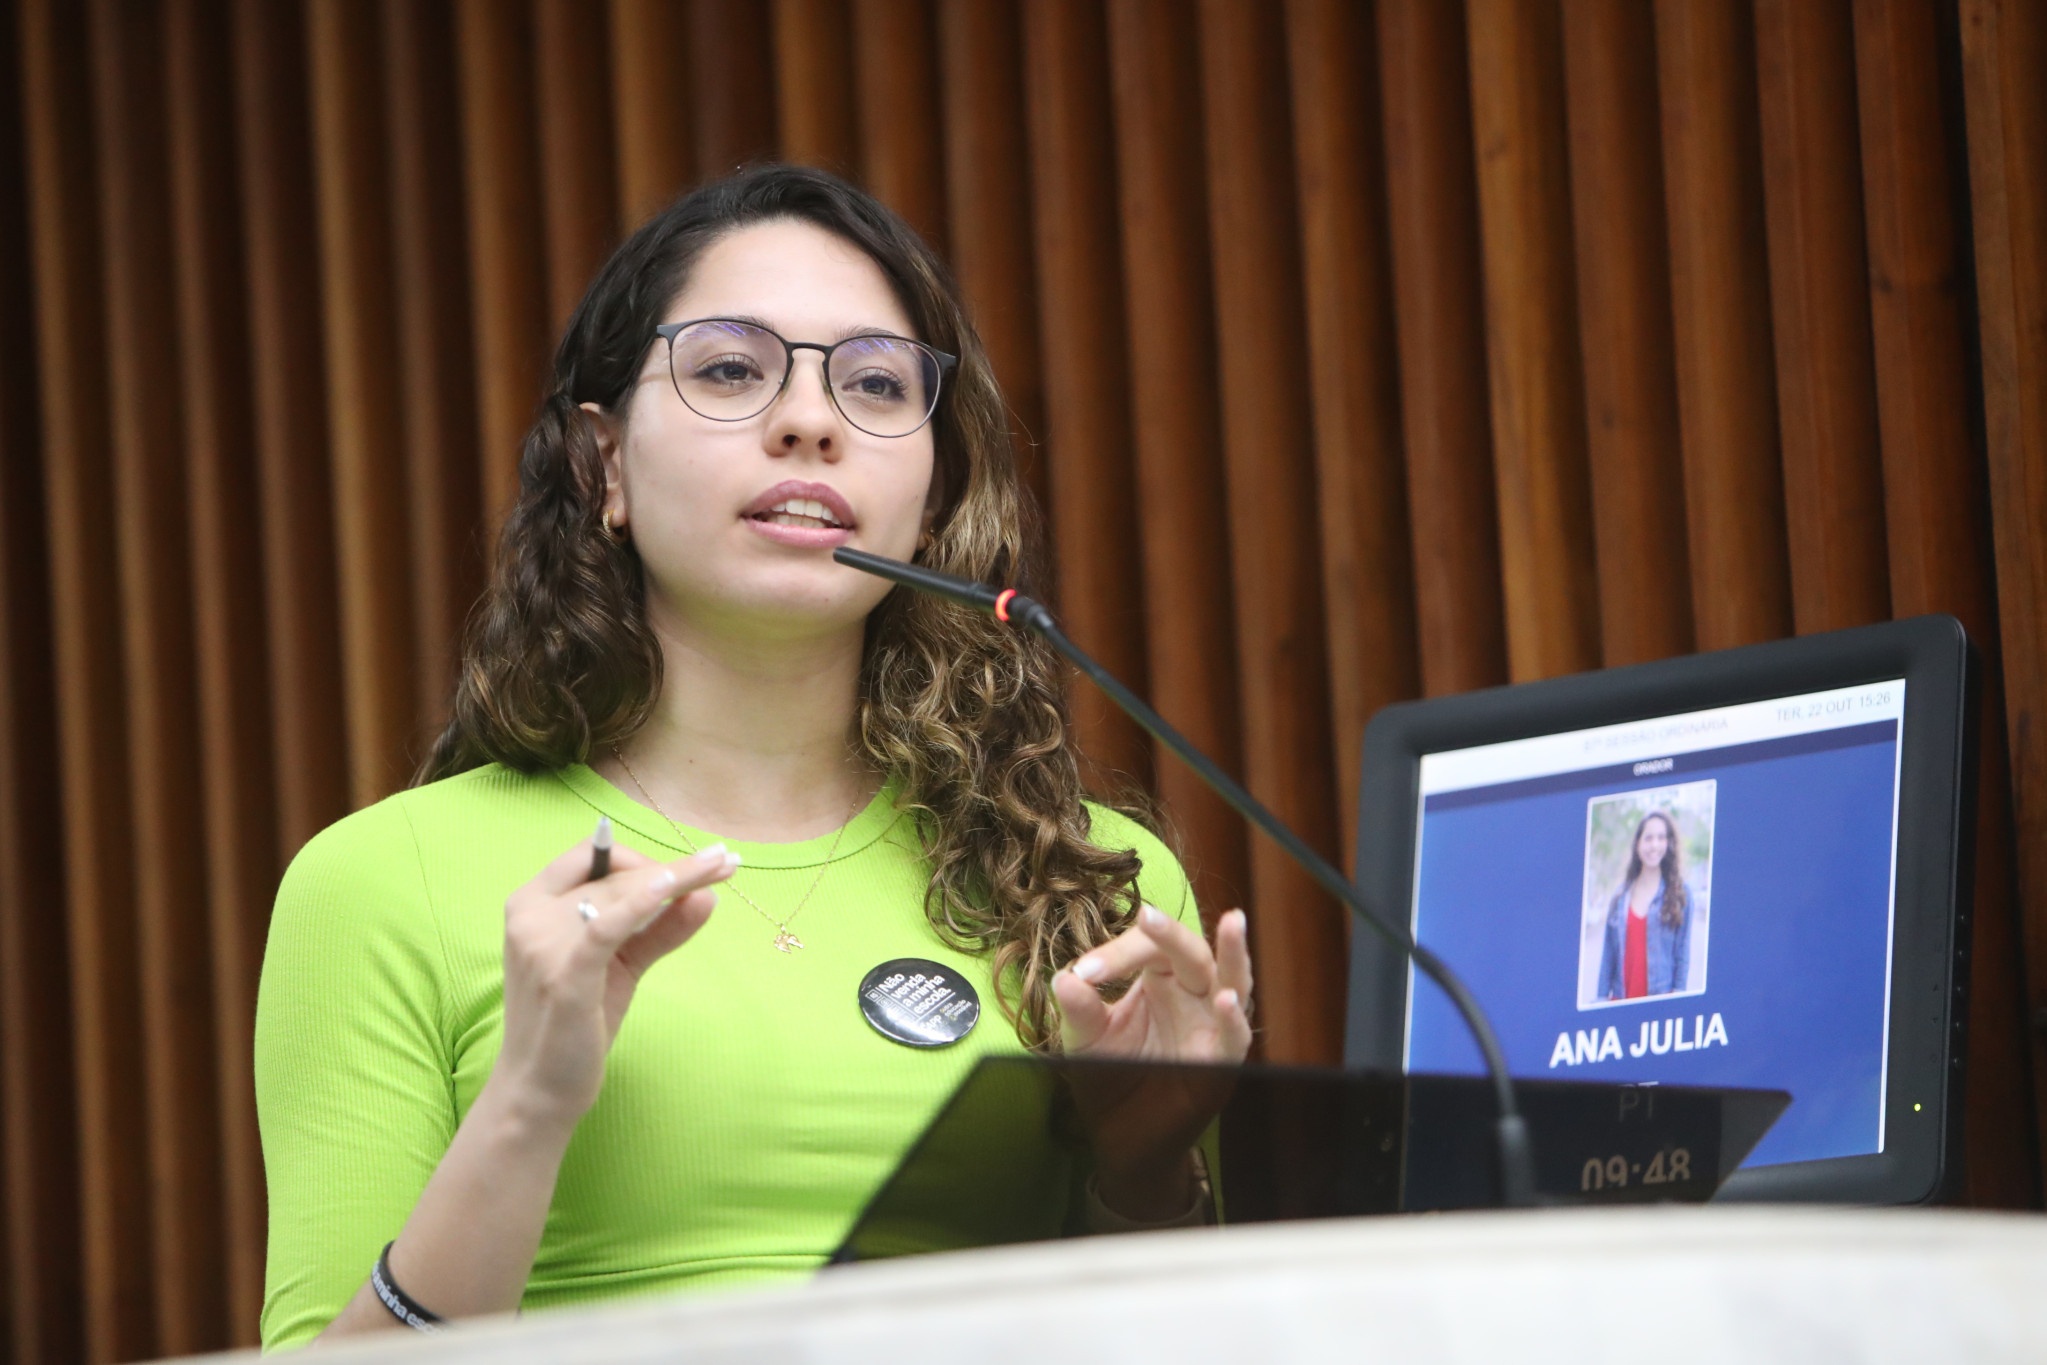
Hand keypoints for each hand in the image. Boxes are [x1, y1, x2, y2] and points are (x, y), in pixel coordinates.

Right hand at [492, 838, 736, 1127]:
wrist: (539, 1089)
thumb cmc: (576, 1022)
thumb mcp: (621, 965)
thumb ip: (658, 930)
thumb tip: (706, 897)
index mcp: (532, 903)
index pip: (593, 856)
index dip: (645, 853)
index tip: (699, 861)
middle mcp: (529, 915)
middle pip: (613, 872)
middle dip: (674, 866)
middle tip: (725, 863)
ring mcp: (542, 944)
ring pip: (619, 892)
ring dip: (676, 878)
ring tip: (720, 871)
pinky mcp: (564, 975)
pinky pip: (605, 926)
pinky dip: (641, 902)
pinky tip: (676, 887)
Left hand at [1053, 906, 1252, 1218]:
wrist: (1121, 1136)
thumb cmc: (1110, 1076)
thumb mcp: (1085, 1041)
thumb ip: (1079, 1011)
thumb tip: (1064, 979)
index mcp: (1160, 978)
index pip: (1148, 948)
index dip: (1117, 952)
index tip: (1084, 973)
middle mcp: (1193, 994)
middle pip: (1192, 952)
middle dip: (1170, 934)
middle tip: (1147, 916)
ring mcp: (1212, 1025)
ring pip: (1232, 980)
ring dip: (1233, 953)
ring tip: (1232, 922)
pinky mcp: (1222, 1063)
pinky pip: (1235, 1037)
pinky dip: (1232, 1020)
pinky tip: (1225, 1000)